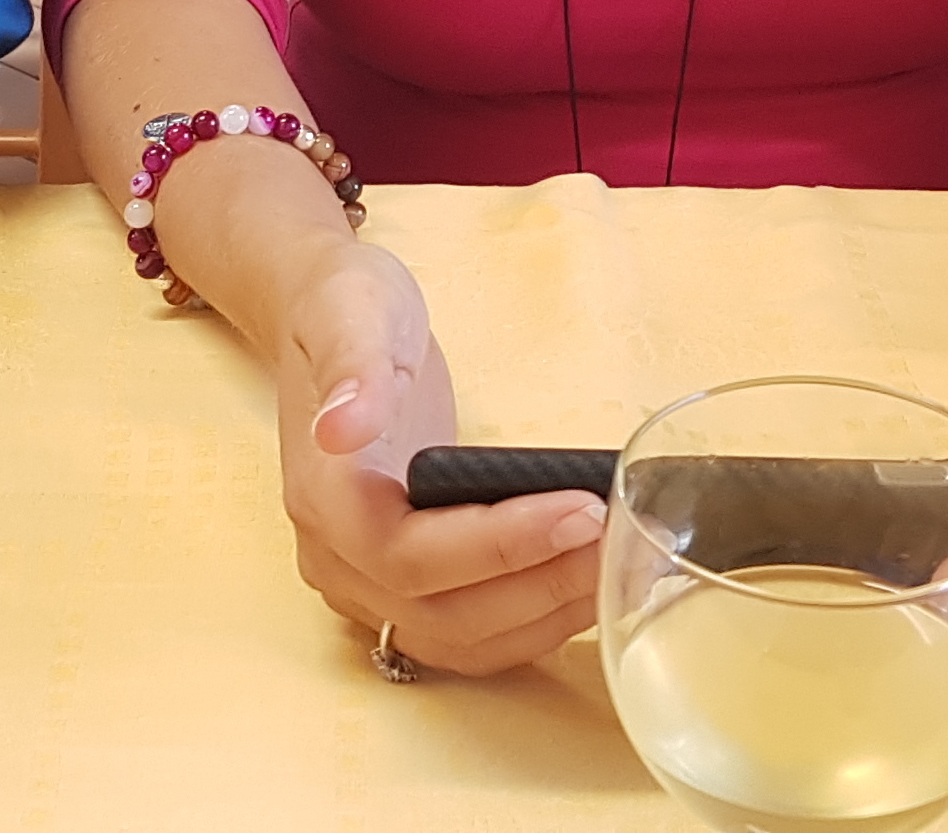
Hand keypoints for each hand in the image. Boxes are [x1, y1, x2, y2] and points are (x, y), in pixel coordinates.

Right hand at [274, 239, 605, 675]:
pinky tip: (585, 585)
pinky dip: (530, 622)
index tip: (584, 511)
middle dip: (542, 586)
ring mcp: (363, 583)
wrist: (325, 319)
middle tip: (623, 541)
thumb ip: (353, 368)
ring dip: (546, 614)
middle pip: (443, 613)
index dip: (500, 547)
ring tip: (621, 567)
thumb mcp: (353, 310)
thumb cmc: (345, 308)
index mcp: (324, 499)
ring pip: (459, 638)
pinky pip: (465, 633)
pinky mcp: (397, 587)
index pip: (411, 557)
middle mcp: (336, 560)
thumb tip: (344, 426)